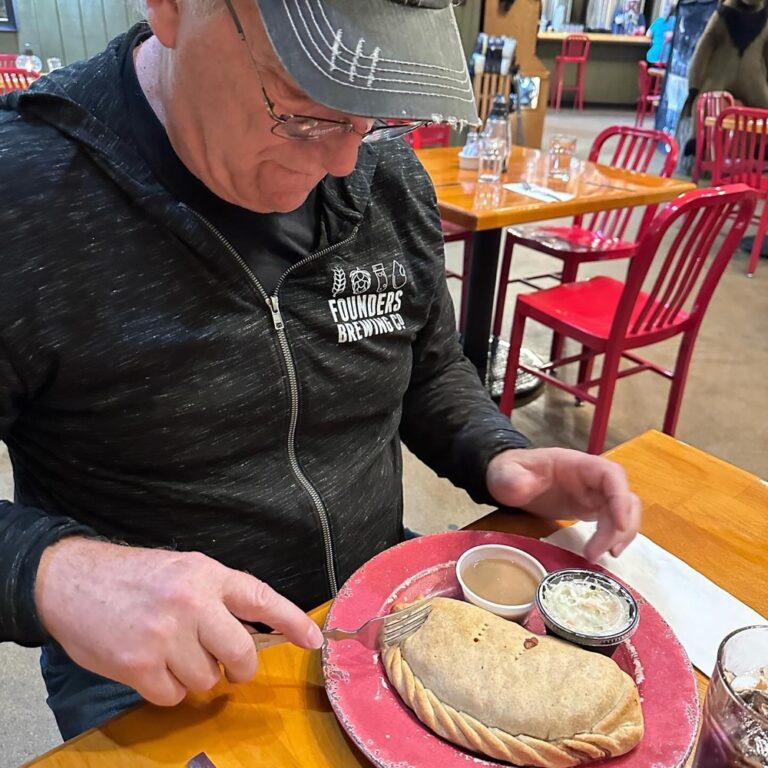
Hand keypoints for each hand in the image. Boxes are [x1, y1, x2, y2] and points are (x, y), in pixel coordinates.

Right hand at [35, 539, 323, 705]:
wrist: (73, 582)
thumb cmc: (134, 576)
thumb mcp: (184, 570)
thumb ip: (217, 595)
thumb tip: (254, 630)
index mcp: (206, 574)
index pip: (261, 598)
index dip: (291, 621)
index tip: (312, 640)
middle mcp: (191, 603)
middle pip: (241, 653)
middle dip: (240, 666)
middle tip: (230, 665)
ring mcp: (165, 636)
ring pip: (207, 680)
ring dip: (195, 675)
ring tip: (172, 652)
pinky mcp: (139, 666)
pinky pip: (174, 696)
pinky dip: (166, 689)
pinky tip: (150, 666)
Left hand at [486, 448, 640, 561]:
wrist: (508, 479)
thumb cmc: (510, 472)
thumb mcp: (505, 474)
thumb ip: (512, 479)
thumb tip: (522, 488)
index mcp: (576, 464)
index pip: (611, 474)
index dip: (620, 498)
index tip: (618, 524)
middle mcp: (591, 478)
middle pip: (624, 497)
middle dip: (619, 526)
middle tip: (599, 552)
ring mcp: (593, 493)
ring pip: (624, 511)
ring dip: (620, 535)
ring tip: (599, 556)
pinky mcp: (590, 508)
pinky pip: (613, 521)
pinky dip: (613, 537)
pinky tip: (601, 552)